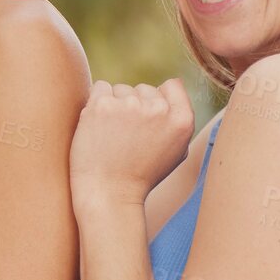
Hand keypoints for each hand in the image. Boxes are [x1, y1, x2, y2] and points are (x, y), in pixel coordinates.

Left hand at [70, 78, 193, 208]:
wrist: (109, 194)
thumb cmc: (141, 176)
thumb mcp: (176, 152)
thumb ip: (179, 120)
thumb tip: (173, 85)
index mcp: (182, 120)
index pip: (172, 86)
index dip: (158, 101)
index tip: (147, 122)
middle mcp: (159, 109)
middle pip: (144, 88)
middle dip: (135, 105)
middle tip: (127, 136)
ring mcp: (130, 105)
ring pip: (121, 89)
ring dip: (115, 105)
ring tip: (112, 136)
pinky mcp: (102, 105)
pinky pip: (100, 87)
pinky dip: (97, 102)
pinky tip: (98, 126)